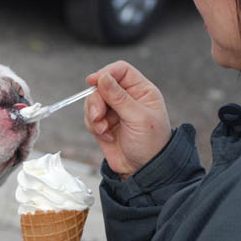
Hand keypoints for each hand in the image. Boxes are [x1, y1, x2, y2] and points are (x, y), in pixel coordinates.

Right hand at [84, 61, 170, 178]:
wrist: (143, 170)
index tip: (92, 81)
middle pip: (102, 86)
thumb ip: (119, 97)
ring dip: (94, 116)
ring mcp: (114, 111)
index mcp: (141, 91)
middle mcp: (127, 98)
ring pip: (93, 102)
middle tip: (98, 116)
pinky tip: (106, 136)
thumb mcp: (138, 118)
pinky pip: (90, 117)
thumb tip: (103, 77)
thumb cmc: (151, 144)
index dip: (106, 73)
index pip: (121, 71)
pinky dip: (94, 126)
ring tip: (103, 130)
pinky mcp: (104, 124)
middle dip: (96, 101)